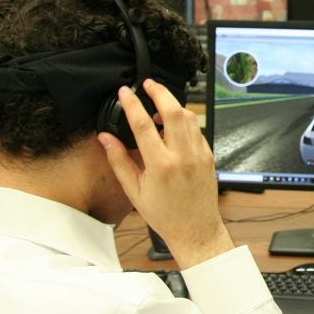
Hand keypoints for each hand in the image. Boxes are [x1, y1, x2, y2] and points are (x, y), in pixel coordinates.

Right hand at [99, 79, 232, 268]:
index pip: (143, 124)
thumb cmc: (165, 214)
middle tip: (148, 84)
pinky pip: (197, 130)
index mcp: (161, 165)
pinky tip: (173, 126)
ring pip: (189, 117)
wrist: (195, 229)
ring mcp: (199, 155)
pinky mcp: (208, 156)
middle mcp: (183, 156)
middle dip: (160, 91)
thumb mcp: (134, 191)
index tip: (125, 92)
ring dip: (173, 105)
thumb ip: (119, 160)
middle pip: (173, 110)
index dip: (132, 103)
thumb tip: (105, 139)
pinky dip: (184, 122)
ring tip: (159, 106)